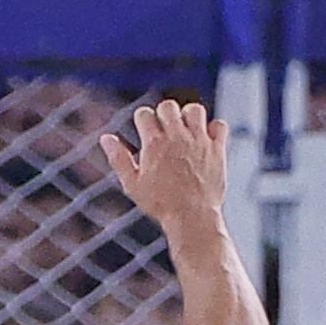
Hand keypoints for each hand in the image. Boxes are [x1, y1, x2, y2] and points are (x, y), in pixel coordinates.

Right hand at [99, 97, 229, 230]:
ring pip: (195, 110)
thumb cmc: (160, 204)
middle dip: (163, 115)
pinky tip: (206, 140)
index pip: (144, 113)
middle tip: (165, 132)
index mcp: (154, 143)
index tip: (146, 133)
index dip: (142, 121)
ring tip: (185, 131)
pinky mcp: (217, 150)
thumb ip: (119, 159)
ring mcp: (199, 141)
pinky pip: (220, 125)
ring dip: (188, 116)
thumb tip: (105, 138)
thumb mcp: (132, 184)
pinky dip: (214, 129)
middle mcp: (177, 137)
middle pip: (168, 106)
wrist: (192, 217)